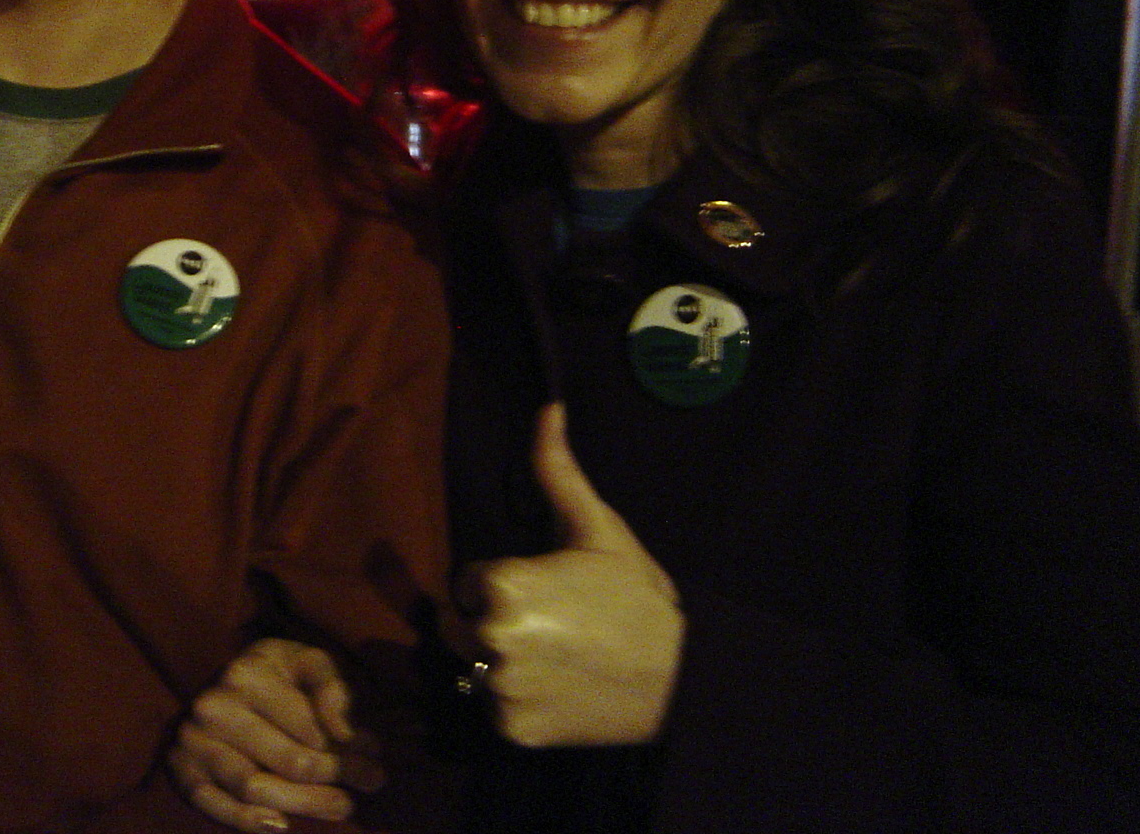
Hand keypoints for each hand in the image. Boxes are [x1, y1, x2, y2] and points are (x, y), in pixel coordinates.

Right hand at [169, 639, 384, 831]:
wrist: (217, 688)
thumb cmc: (273, 676)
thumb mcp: (303, 662)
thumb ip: (329, 684)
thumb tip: (343, 731)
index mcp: (245, 674)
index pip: (305, 725)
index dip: (345, 746)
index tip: (374, 755)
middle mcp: (213, 706)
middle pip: (287, 760)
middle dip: (334, 777)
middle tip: (370, 784)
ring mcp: (192, 740)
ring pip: (255, 787)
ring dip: (304, 803)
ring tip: (343, 807)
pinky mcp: (180, 770)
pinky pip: (213, 805)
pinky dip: (246, 821)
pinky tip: (282, 826)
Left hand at [458, 402, 684, 747]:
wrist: (679, 678)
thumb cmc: (635, 595)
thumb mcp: (597, 528)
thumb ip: (556, 471)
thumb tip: (548, 409)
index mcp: (500, 583)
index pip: (468, 581)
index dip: (502, 583)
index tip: (545, 591)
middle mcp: (489, 638)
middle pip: (460, 627)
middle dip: (492, 622)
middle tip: (550, 626)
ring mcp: (501, 689)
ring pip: (477, 670)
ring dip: (505, 664)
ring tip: (557, 657)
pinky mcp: (514, 729)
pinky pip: (498, 711)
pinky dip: (521, 704)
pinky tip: (561, 688)